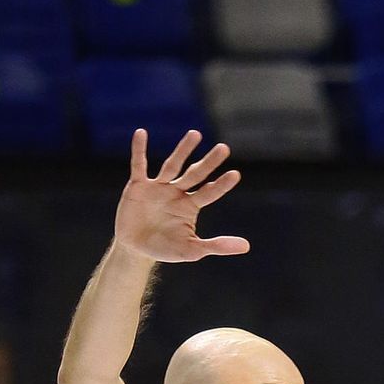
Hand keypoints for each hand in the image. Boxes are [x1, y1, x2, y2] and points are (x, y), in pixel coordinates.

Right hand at [114, 129, 249, 263]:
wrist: (136, 249)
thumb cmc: (166, 248)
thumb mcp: (193, 250)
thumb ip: (218, 245)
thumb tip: (247, 246)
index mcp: (191, 206)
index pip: (209, 193)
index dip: (221, 185)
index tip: (235, 174)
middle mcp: (177, 192)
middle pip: (196, 174)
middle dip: (209, 163)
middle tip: (224, 148)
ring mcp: (158, 187)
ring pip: (172, 165)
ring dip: (183, 150)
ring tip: (196, 134)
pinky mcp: (138, 186)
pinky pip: (139, 164)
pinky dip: (139, 149)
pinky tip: (141, 133)